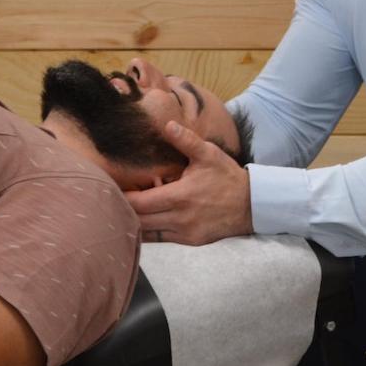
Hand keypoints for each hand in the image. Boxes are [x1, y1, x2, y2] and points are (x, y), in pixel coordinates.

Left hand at [125, 120, 252, 244]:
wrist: (252, 205)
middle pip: (139, 220)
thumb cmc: (227, 177)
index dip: (123, 197)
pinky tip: (145, 219)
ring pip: (148, 234)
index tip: (113, 189)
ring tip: (126, 210)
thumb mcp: (208, 154)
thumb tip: (167, 124)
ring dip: (136, 222)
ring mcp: (185, 233)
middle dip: (124, 211)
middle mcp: (180, 218)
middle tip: (114, 199)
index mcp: (180, 196)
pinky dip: (150, 231)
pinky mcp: (191, 241)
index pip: (139, 202)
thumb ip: (185, 140)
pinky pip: (162, 239)